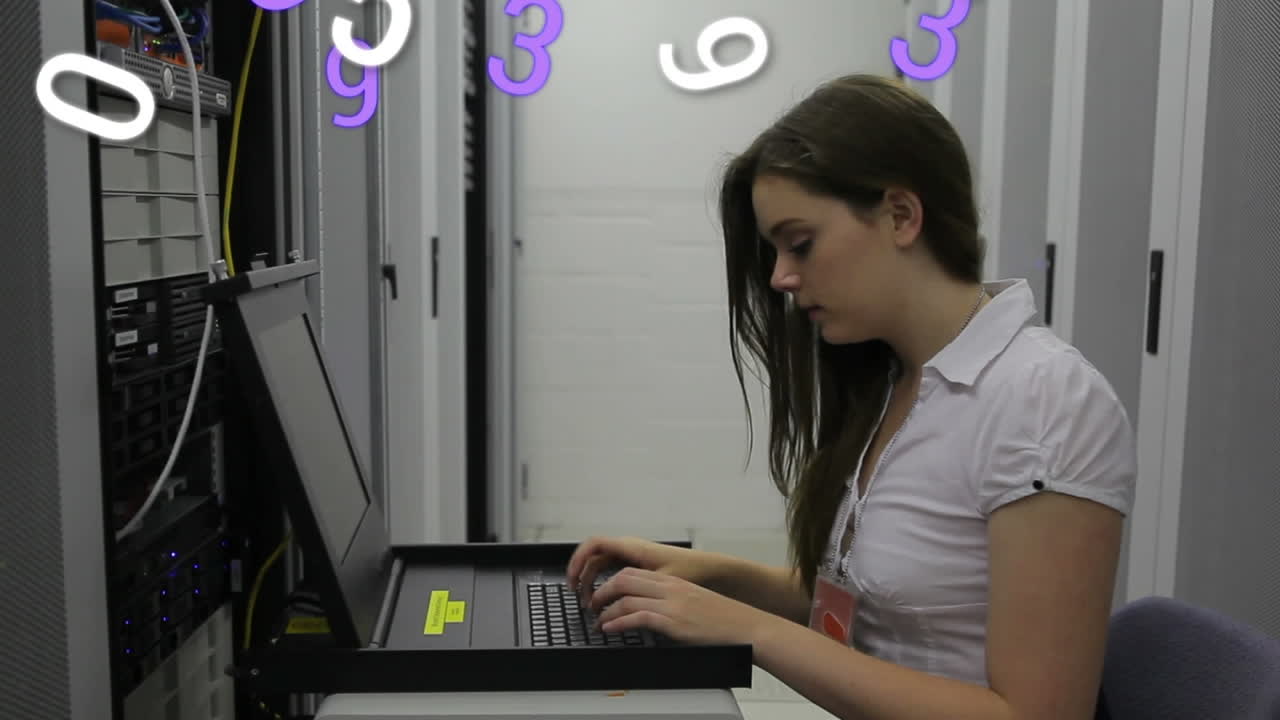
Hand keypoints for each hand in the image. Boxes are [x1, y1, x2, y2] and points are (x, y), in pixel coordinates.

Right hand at [566, 536, 710, 602]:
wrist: (709, 568)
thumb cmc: (690, 569)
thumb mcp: (662, 579)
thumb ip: (637, 586)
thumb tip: (616, 599)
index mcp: (632, 547)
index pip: (594, 544)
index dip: (577, 559)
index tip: (571, 578)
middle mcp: (629, 548)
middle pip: (593, 556)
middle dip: (580, 573)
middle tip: (576, 594)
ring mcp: (632, 555)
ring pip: (601, 564)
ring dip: (591, 580)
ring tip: (589, 602)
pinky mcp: (637, 565)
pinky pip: (611, 569)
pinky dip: (603, 581)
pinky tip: (604, 597)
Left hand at [589, 567, 776, 646]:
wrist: (745, 626)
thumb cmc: (722, 618)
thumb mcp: (693, 602)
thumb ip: (671, 600)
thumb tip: (649, 611)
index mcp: (673, 580)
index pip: (633, 572)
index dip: (612, 582)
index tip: (603, 594)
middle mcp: (669, 587)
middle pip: (624, 579)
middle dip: (602, 592)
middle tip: (593, 605)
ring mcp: (670, 603)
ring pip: (626, 597)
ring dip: (605, 610)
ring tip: (598, 622)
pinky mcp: (672, 621)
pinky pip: (636, 618)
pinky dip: (617, 623)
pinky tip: (610, 629)